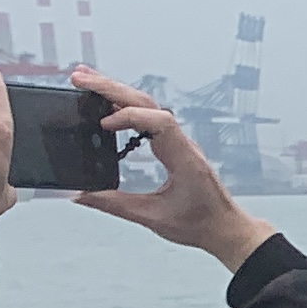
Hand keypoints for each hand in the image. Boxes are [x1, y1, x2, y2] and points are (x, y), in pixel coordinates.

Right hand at [71, 70, 275, 270]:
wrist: (226, 229)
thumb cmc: (201, 225)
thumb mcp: (154, 218)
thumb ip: (115, 205)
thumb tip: (80, 195)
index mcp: (184, 159)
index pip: (159, 122)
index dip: (129, 117)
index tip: (103, 124)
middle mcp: (182, 145)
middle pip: (147, 104)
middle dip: (112, 88)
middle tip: (79, 78)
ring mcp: (179, 143)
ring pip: (148, 107)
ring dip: (117, 93)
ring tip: (86, 82)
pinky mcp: (174, 147)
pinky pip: (149, 119)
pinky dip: (126, 108)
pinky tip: (106, 107)